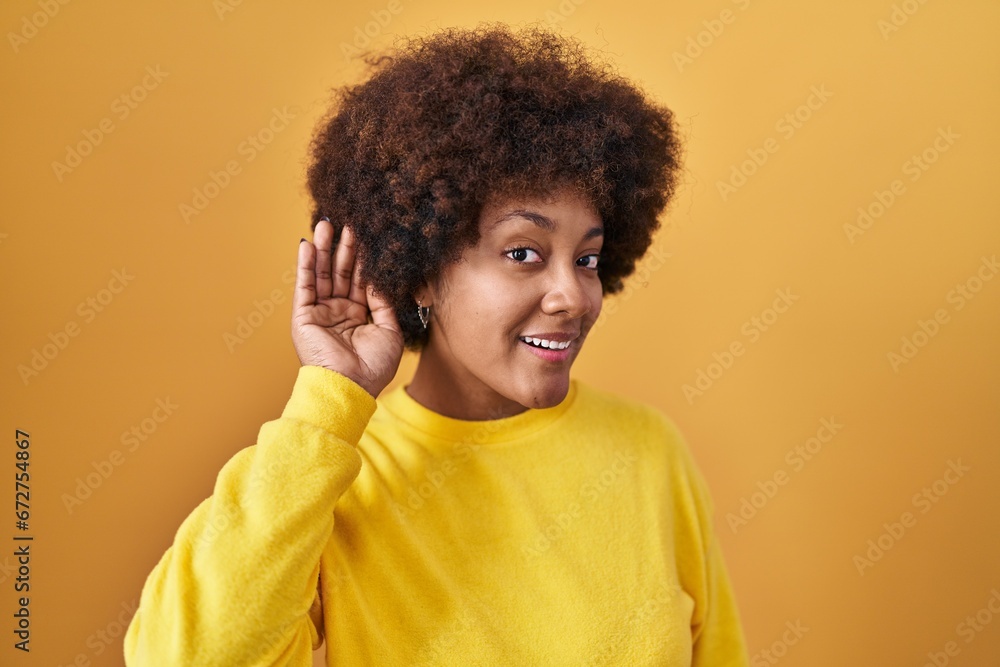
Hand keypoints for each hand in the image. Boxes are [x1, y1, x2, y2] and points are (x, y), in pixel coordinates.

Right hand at [291, 219, 403, 398]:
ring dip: (323, 249)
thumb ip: (384, 302)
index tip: (367, 236)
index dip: (363, 259)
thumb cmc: (374, 366)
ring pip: (322, 274)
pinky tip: (307, 245)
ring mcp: (321, 313)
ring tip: (326, 224)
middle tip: (349, 222)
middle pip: (340, 273)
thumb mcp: (389, 330)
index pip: (360, 280)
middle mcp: (338, 312)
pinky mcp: (304, 316)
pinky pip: (304, 286)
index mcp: (359, 316)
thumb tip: (380, 277)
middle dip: (344, 248)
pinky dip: (305, 266)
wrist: (351, 387)